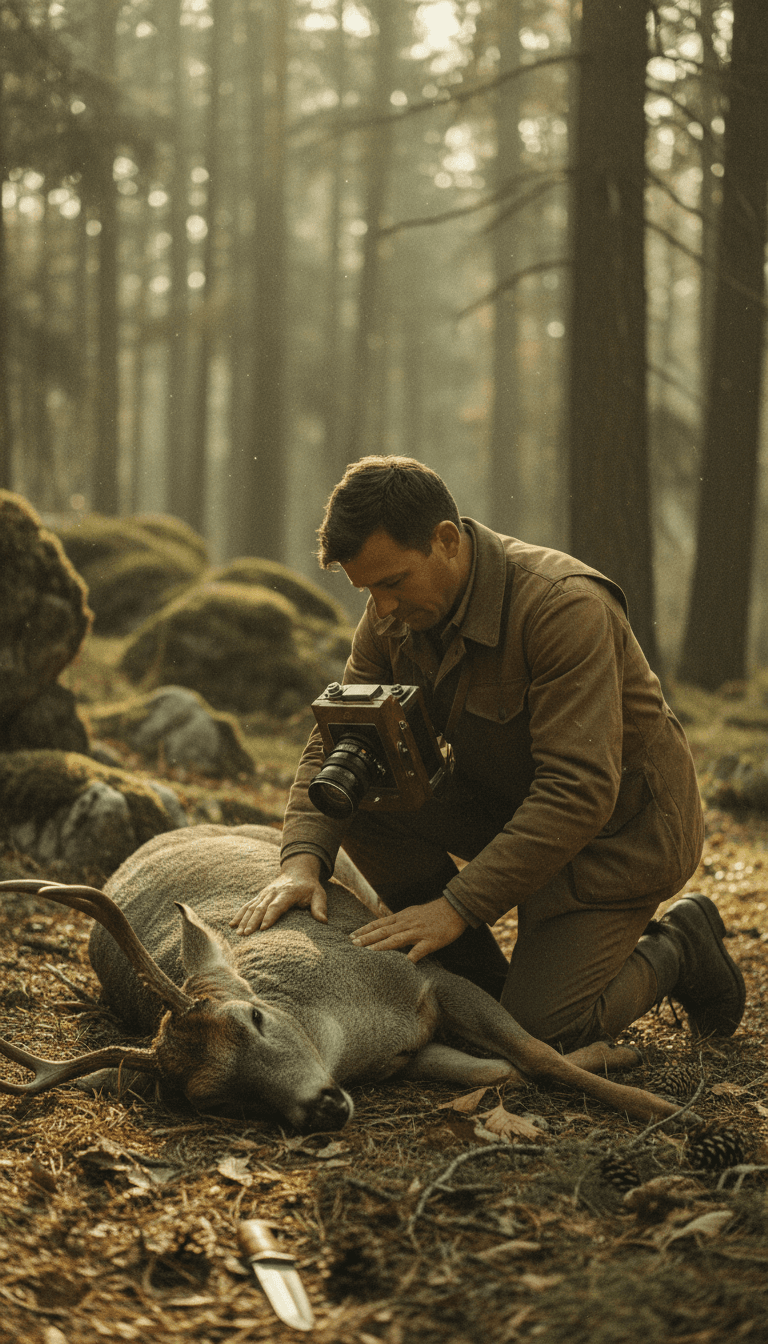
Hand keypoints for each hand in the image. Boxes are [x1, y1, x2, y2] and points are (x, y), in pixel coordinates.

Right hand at [230, 854, 327, 934]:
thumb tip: (323, 921)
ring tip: (238, 933)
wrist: (297, 871)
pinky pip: (247, 905)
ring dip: (244, 920)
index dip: (270, 916)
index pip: (277, 905)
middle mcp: (273, 892)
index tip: (264, 929)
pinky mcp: (260, 896)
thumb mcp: (318, 894)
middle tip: (246, 935)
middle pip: (261, 907)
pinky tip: (231, 924)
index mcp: (287, 892)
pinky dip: (239, 914)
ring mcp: (264, 894)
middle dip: (253, 921)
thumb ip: (320, 907)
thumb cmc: (309, 887)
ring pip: (251, 907)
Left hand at [349, 897, 467, 962]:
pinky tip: (402, 965)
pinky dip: (410, 957)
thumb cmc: (434, 912)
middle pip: (383, 931)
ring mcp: (418, 932)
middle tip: (353, 944)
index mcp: (403, 917)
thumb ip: (400, 920)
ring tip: (368, 952)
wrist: (455, 908)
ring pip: (396, 939)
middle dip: (367, 938)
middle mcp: (407, 923)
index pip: (379, 923)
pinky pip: (418, 950)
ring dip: (381, 946)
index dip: (365, 929)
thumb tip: (386, 925)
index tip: (352, 935)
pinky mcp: (431, 941)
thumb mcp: (413, 912)